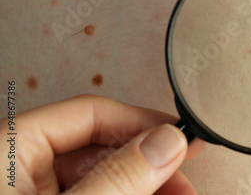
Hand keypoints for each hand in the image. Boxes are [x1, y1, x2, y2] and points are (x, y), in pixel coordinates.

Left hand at [0, 94, 204, 194]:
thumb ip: (115, 179)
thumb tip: (164, 144)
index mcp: (8, 148)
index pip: (91, 113)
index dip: (142, 122)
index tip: (179, 137)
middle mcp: (19, 167)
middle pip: (101, 147)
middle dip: (150, 163)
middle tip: (185, 177)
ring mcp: (32, 193)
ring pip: (103, 176)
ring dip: (146, 185)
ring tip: (180, 194)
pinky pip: (95, 194)